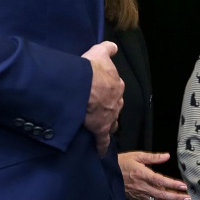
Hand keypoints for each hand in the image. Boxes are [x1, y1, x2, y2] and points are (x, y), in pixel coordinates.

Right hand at [82, 41, 123, 155]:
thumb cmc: (90, 68)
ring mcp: (110, 116)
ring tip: (102, 129)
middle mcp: (116, 102)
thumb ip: (108, 49)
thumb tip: (114, 46)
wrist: (83, 86)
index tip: (102, 94)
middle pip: (115, 107)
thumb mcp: (99, 53)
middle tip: (100, 111)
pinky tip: (100, 152)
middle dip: (109, 109)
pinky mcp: (101, 129)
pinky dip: (102, 147)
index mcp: (116, 85)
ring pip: (112, 124)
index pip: (115, 90)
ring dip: (108, 126)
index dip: (109, 92)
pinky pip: (103, 140)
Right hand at [118, 151, 189, 199]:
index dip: (173, 185)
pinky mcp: (137, 199)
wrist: (107, 174)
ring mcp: (139, 194)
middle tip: (188, 198)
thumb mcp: (136, 155)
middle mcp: (141, 186)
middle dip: (176, 197)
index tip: (184, 186)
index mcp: (142, 174)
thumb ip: (153, 157)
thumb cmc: (122, 163)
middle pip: (162, 194)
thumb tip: (167, 156)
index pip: (160, 181)